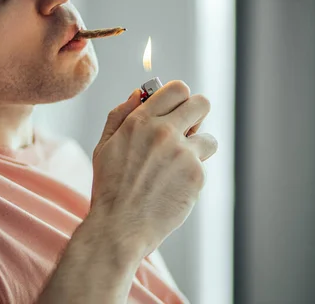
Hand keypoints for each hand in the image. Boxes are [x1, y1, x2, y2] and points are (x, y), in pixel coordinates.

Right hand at [90, 81, 216, 258]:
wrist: (119, 226)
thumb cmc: (110, 188)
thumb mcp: (104, 146)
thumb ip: (120, 115)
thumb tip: (137, 93)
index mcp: (140, 121)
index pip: (177, 88)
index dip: (179, 98)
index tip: (176, 110)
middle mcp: (164, 132)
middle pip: (201, 103)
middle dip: (196, 115)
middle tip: (186, 131)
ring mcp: (183, 153)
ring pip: (209, 138)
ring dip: (198, 148)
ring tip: (178, 166)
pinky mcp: (196, 175)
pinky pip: (203, 166)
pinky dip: (192, 175)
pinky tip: (173, 187)